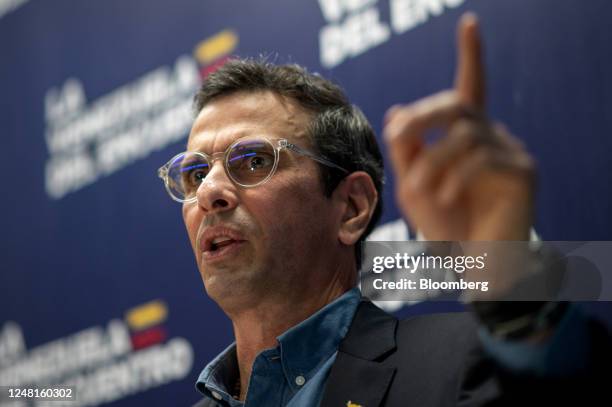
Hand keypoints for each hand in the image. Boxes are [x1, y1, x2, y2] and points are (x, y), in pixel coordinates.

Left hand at [383, 13, 534, 240]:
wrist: (471, 263)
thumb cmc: (443, 223)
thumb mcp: (413, 185)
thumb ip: (406, 150)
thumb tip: (395, 110)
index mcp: (466, 135)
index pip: (469, 87)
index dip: (471, 54)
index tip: (470, 21)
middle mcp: (492, 135)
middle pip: (457, 103)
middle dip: (423, 116)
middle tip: (400, 136)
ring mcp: (511, 150)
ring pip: (465, 133)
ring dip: (433, 160)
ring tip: (419, 189)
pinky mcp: (523, 171)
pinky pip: (482, 158)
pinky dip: (455, 176)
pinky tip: (444, 198)